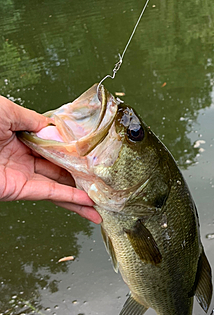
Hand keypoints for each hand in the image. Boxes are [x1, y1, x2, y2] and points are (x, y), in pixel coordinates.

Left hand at [0, 96, 101, 223]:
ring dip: (81, 193)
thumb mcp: (6, 110)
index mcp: (17, 137)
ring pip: (58, 184)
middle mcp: (21, 157)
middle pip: (58, 167)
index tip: (92, 152)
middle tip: (103, 177)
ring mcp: (22, 175)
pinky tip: (88, 203)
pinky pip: (50, 194)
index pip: (52, 145)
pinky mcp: (19, 190)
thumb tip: (55, 128)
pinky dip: (70, 199)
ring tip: (103, 199)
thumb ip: (32, 119)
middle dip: (81, 173)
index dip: (72, 149)